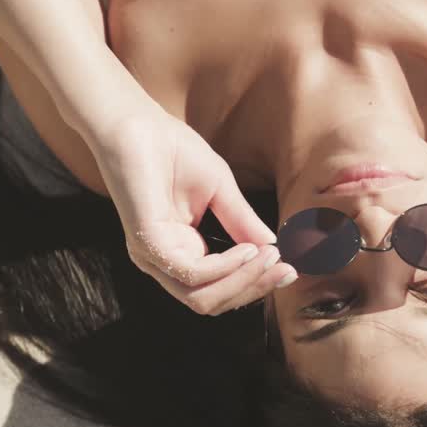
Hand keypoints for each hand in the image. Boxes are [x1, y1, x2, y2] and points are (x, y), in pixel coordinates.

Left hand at [87, 107, 296, 314]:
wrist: (137, 124)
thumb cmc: (173, 151)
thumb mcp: (220, 192)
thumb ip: (242, 223)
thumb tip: (273, 248)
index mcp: (179, 253)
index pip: (218, 289)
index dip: (255, 284)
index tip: (289, 268)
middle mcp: (164, 262)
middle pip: (212, 301)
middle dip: (254, 289)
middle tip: (285, 270)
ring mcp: (153, 257)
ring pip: (202, 297)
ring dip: (243, 282)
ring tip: (268, 258)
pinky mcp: (148, 244)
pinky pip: (192, 274)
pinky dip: (225, 267)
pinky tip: (246, 249)